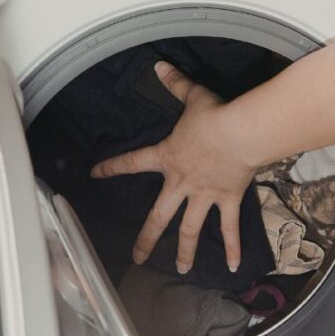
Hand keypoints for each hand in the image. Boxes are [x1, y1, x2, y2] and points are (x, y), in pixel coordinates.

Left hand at [90, 61, 256, 274]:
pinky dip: (234, 248)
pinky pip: (230, 228)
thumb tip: (160, 66)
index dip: (112, 168)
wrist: (240, 132)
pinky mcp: (228, 200)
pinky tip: (234, 269)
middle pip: (159, 216)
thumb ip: (175, 83)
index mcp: (168, 157)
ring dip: (185, 251)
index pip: (133, 162)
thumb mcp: (193, 97)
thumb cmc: (215, 116)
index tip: (95, 174)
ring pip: (191, 229)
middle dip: (146, 238)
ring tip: (181, 269)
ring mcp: (205, 195)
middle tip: (137, 257)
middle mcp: (182, 182)